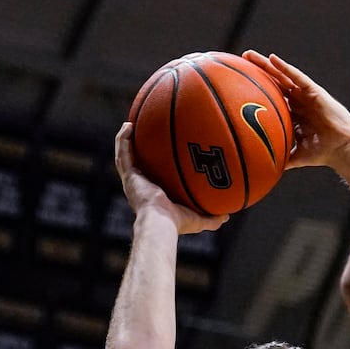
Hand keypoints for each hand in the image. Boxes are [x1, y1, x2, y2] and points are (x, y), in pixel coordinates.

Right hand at [113, 122, 227, 233]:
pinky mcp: (129, 176)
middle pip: (137, 163)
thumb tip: (227, 216)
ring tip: (130, 124)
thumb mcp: (199, 220)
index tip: (160, 153)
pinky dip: (123, 139)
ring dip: (126, 140)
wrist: (161, 224)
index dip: (153, 165)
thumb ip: (212, 218)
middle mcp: (139, 187)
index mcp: (152, 195)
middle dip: (137, 149)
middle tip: (144, 133)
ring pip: (125, 156)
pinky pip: (123, 152)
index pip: (151, 177)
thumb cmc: (178, 224)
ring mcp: (132, 181)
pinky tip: (128, 124)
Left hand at [242, 51, 349, 170]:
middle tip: (239, 61)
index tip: (237, 85)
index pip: (271, 98)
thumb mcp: (295, 155)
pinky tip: (272, 58)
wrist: (341, 149)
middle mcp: (297, 101)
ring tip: (249, 54)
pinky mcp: (314, 91)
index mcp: (292, 114)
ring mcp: (305, 95)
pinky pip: (297, 76)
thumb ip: (280, 157)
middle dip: (257, 72)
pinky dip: (285, 67)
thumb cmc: (321, 153)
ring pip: (282, 75)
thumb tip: (263, 171)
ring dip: (266, 64)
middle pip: (273, 82)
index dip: (256, 90)